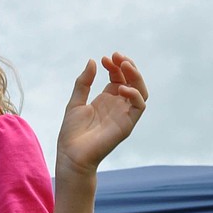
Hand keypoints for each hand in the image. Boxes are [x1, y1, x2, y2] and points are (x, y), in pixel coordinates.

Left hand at [56, 53, 147, 175]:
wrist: (72, 156)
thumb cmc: (71, 134)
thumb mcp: (75, 102)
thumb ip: (84, 83)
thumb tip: (92, 61)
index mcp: (106, 99)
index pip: (118, 76)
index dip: (114, 65)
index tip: (105, 59)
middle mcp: (118, 105)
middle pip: (132, 80)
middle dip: (127, 65)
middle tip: (116, 56)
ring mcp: (124, 114)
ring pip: (141, 90)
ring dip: (135, 76)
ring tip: (124, 65)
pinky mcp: (127, 124)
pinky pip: (139, 106)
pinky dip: (134, 94)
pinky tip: (120, 88)